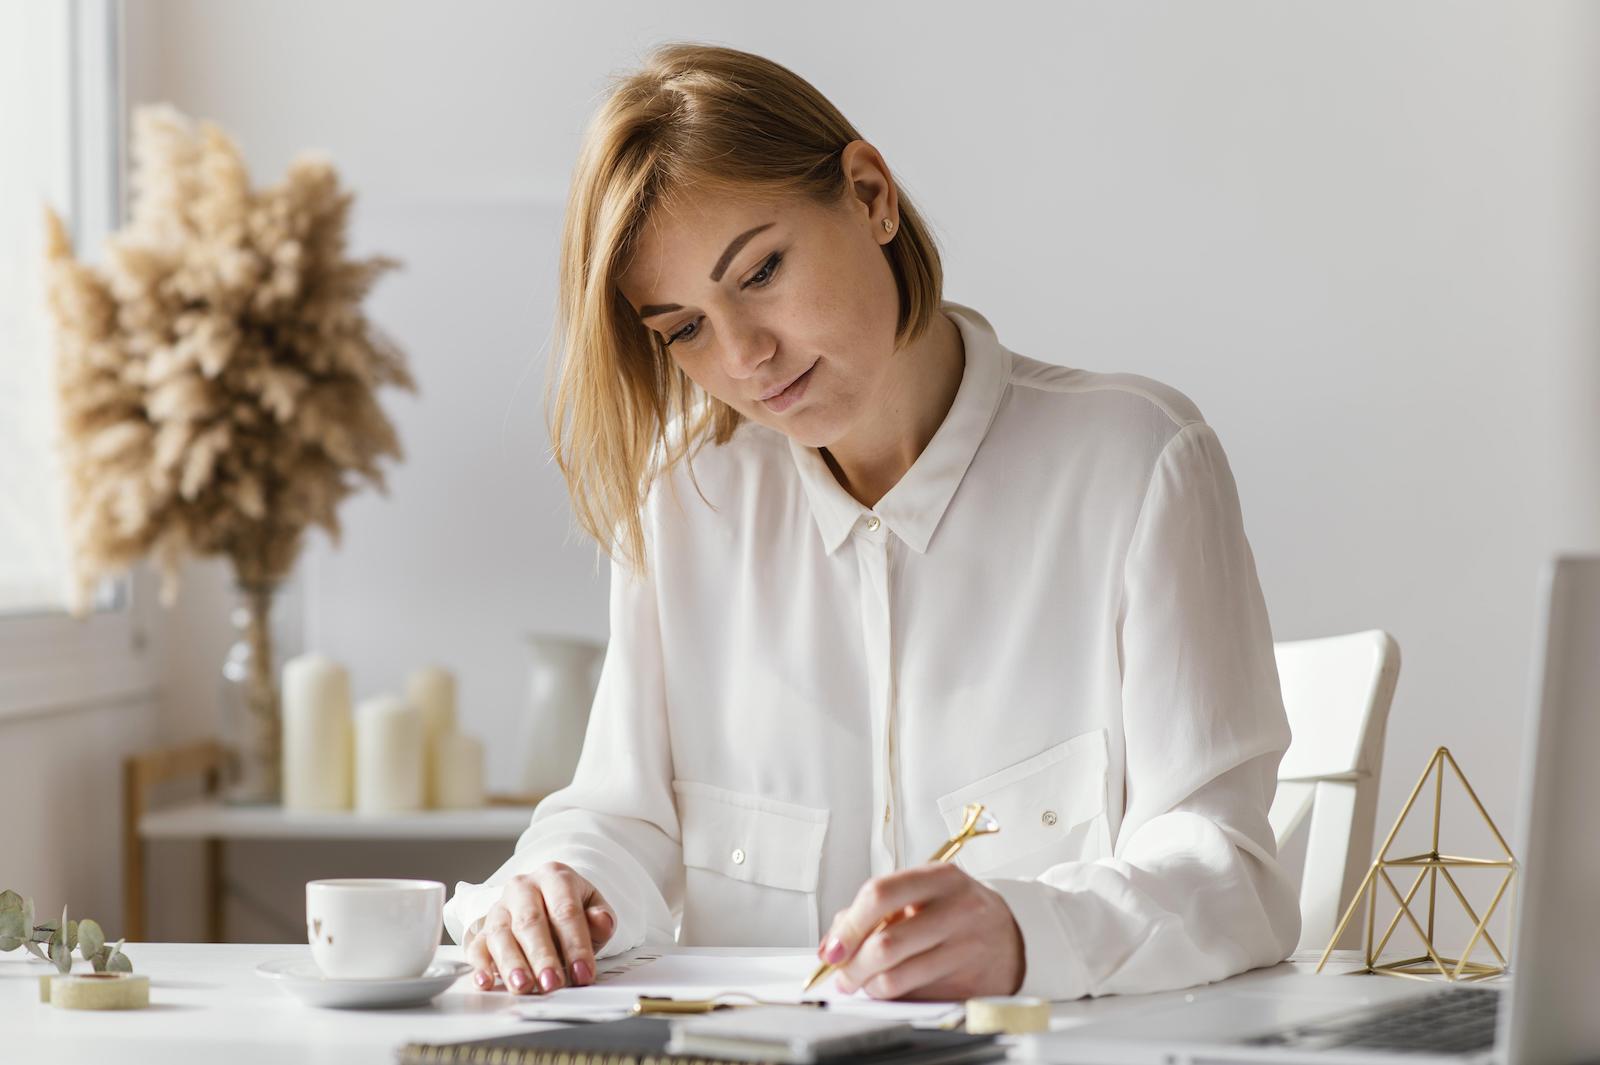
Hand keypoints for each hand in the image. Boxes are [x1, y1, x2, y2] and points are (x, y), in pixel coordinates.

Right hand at [465, 861, 616, 994]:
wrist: (544, 902)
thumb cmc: (570, 910)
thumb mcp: (593, 909)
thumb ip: (601, 918)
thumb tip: (601, 921)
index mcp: (554, 877)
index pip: (565, 910)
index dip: (575, 944)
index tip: (583, 973)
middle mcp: (522, 888)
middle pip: (530, 922)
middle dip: (542, 956)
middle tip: (552, 984)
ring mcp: (499, 908)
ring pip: (501, 934)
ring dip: (512, 964)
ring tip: (523, 987)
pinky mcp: (482, 929)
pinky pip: (476, 946)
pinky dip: (480, 965)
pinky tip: (487, 982)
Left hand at [819, 863, 1023, 999]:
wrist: (1010, 936)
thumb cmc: (957, 910)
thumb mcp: (924, 891)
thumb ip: (877, 908)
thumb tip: (833, 941)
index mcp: (940, 878)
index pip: (880, 895)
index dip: (848, 926)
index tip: (832, 948)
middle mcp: (957, 910)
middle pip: (886, 944)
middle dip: (852, 966)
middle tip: (841, 974)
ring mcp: (966, 949)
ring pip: (896, 978)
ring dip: (869, 986)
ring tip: (865, 982)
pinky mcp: (969, 983)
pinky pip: (914, 997)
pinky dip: (893, 997)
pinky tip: (892, 987)